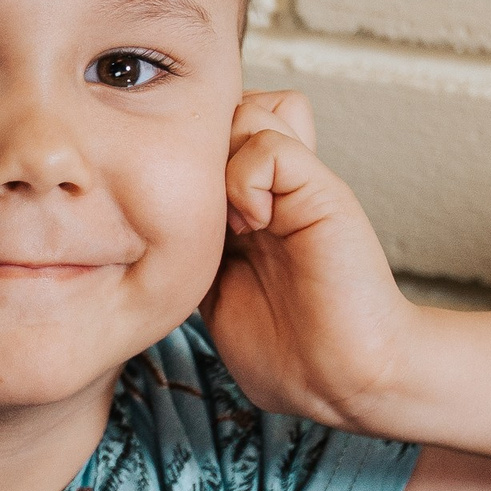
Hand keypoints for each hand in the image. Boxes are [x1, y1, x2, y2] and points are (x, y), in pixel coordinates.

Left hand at [204, 90, 417, 429]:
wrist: (345, 381)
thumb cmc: (286, 355)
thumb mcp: (212, 296)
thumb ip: (192, 251)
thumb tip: (145, 226)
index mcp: (247, 208)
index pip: (205, 137)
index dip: (178, 162)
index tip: (171, 219)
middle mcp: (273, 187)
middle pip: (224, 108)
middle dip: (194, 150)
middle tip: (196, 211)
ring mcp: (298, 185)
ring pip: (248, 109)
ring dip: (221, 160)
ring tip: (230, 220)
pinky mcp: (321, 192)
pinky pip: (269, 143)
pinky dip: (245, 179)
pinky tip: (253, 225)